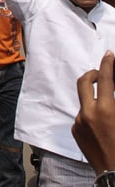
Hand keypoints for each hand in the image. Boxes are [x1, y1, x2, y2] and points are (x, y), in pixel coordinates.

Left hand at [72, 51, 114, 172]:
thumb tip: (113, 87)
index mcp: (105, 110)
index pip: (105, 79)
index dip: (108, 64)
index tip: (109, 55)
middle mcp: (88, 114)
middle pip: (84, 82)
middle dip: (93, 74)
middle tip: (102, 74)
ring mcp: (79, 123)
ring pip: (85, 101)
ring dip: (95, 99)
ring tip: (110, 109)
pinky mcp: (75, 132)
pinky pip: (82, 117)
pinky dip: (92, 115)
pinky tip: (103, 127)